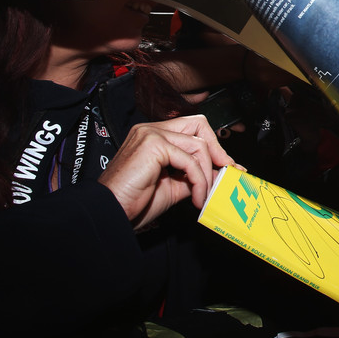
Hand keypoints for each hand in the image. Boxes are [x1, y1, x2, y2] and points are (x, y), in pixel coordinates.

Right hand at [99, 115, 235, 229]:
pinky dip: (199, 181)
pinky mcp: (153, 145)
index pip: (193, 128)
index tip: (227, 165)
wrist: (111, 212)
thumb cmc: (135, 202)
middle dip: (217, 150)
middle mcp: (151, 129)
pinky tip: (196, 197)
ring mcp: (151, 134)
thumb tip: (220, 172)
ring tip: (203, 196)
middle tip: (226, 172)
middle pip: (199, 125)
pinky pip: (190, 160)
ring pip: (198, 145)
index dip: (213, 145)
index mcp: (154, 135)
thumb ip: (194, 174)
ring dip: (207, 174)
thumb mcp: (174, 185)